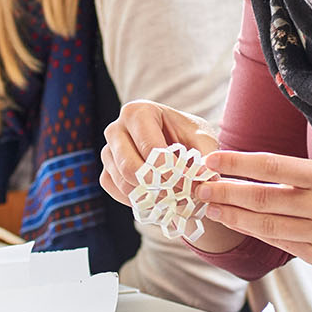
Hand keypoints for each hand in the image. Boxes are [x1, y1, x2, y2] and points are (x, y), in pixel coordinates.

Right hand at [99, 100, 219, 204]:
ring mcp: (108, 151)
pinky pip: (116, 190)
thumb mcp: (203, 139)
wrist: (177, 145)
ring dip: (149, 196)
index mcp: (138, 111)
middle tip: (181, 196)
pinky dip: (137, 199)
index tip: (190, 184)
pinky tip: (157, 198)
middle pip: (130, 166)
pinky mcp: (106, 170)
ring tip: (174, 199)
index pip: (150, 148)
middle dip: (158, 186)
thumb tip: (204, 180)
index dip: (171, 171)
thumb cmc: (189, 136)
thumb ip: (205, 158)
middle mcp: (116, 128)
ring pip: (123, 181)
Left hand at [196, 150, 311, 278]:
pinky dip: (257, 233)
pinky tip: (241, 226)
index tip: (212, 161)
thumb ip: (294, 179)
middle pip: (263, 198)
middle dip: (226, 193)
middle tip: (201, 188)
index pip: (272, 166)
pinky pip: (280, 244)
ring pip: (266, 225)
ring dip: (234, 217)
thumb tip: (246, 175)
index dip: (238, 164)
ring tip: (213, 209)